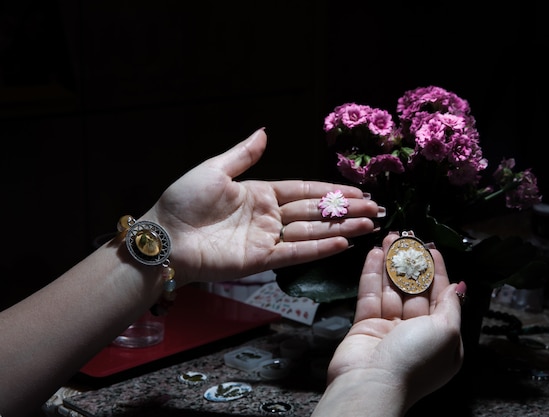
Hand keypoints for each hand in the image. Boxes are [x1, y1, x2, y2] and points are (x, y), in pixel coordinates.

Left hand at [144, 129, 382, 284]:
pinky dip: (319, 247)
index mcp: (260, 193)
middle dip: (345, 210)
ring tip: (368, 225)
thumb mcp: (215, 170)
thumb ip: (244, 155)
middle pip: (314, 211)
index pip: (303, 190)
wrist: (165, 236)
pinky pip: (295, 251)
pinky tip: (342, 242)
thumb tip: (265, 132)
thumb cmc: (185, 201)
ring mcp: (267, 238)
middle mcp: (269, 216)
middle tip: (374, 209)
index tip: (357, 191)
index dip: (330, 191)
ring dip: (340, 228)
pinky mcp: (262, 260)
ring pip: (311, 231)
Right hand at [320, 232, 463, 414]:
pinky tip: (374, 254)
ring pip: (391, 289)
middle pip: (415, 290)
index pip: (441, 296)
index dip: (437, 271)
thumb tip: (459, 286)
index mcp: (441, 336)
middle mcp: (416, 331)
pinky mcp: (365, 325)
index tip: (431, 248)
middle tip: (407, 237)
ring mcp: (389, 328)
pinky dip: (372, 274)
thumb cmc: (415, 360)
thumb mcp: (446, 332)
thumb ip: (450, 306)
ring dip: (391, 263)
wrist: (372, 383)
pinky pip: (370, 295)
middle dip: (411, 263)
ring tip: (389, 238)